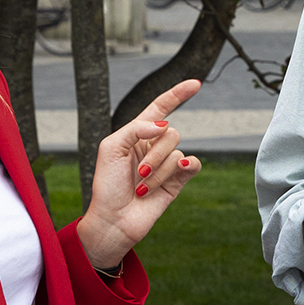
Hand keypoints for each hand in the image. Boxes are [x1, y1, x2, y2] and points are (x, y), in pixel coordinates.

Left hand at [73, 80, 201, 271]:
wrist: (114, 220)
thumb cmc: (107, 186)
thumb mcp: (111, 148)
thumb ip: (134, 128)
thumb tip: (162, 125)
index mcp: (135, 134)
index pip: (160, 108)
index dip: (177, 95)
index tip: (195, 84)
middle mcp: (153, 146)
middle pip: (170, 132)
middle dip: (154, 153)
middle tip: (139, 173)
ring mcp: (166, 163)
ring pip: (177, 150)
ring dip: (159, 170)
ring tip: (143, 187)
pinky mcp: (178, 180)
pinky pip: (192, 163)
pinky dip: (187, 165)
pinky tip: (179, 170)